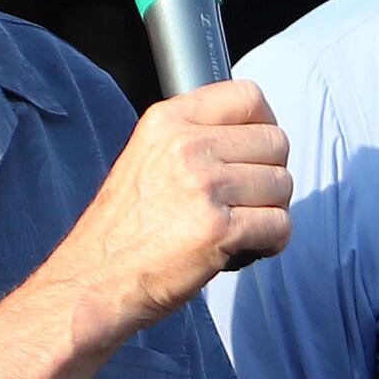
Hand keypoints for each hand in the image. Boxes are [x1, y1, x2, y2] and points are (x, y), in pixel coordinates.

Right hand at [36, 80, 290, 343]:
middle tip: (246, 201)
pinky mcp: (218, 229)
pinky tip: (243, 249)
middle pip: (276, 142)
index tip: (257, 153)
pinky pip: (280, 225)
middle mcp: (186, 146)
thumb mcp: (147, 157)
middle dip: (271, 176)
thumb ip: (193, 136)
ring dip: (271, 211)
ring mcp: (204, 186)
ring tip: (239, 227)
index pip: (248, 97)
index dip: (265, 125)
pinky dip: (271, 242)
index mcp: (168, 121)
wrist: (95, 281)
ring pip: (283, 185)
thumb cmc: (125, 229)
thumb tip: (253, 130)